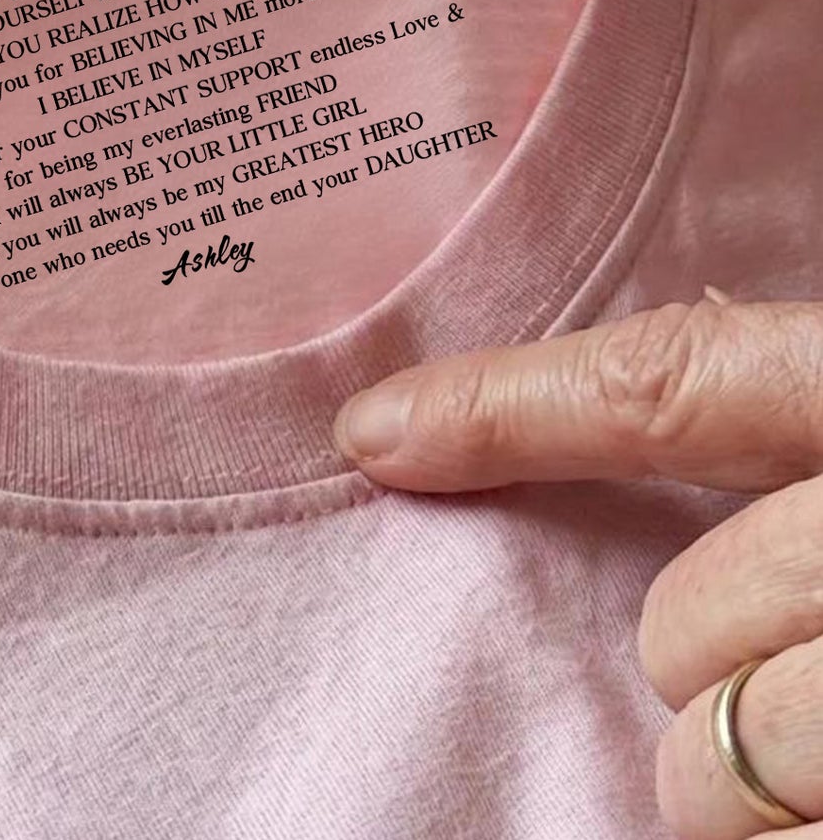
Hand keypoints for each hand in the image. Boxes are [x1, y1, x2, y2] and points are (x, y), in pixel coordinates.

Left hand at [333, 288, 822, 838]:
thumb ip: (765, 399)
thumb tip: (634, 350)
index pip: (670, 388)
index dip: (505, 411)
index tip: (365, 435)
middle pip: (680, 624)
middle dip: (689, 652)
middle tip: (760, 648)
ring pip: (713, 769)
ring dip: (735, 773)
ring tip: (812, 742)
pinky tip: (816, 803)